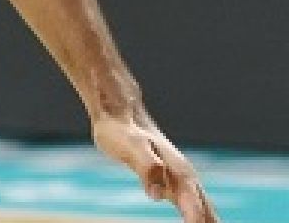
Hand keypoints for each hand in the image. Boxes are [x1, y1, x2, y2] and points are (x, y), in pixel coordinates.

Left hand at [93, 110, 217, 220]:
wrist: (121, 115)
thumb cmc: (123, 131)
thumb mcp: (132, 148)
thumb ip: (147, 168)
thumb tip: (156, 195)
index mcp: (180, 174)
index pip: (195, 208)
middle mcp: (185, 178)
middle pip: (207, 211)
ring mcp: (179, 179)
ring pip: (203, 208)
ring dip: (207, 221)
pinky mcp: (169, 180)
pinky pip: (190, 204)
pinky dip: (196, 216)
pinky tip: (194, 222)